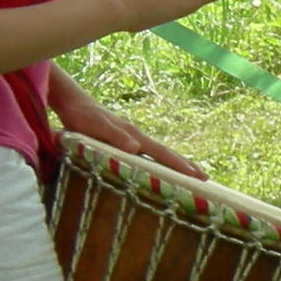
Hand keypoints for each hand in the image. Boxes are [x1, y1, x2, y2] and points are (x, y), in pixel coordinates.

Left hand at [50, 83, 206, 177]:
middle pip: (167, 152)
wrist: (74, 102)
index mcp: (134, 135)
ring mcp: (133, 137)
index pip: (161, 153)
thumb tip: (136, 149)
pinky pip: (149, 153)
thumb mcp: (95, 127)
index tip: (197, 176)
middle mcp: (137, 136)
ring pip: (160, 152)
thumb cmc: (82, 116)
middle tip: (206, 178)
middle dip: (186, 165)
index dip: (179, 165)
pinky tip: (162, 167)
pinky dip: (161, 161)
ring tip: (192, 174)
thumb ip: (115, 137)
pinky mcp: (126, 139)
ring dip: (177, 164)